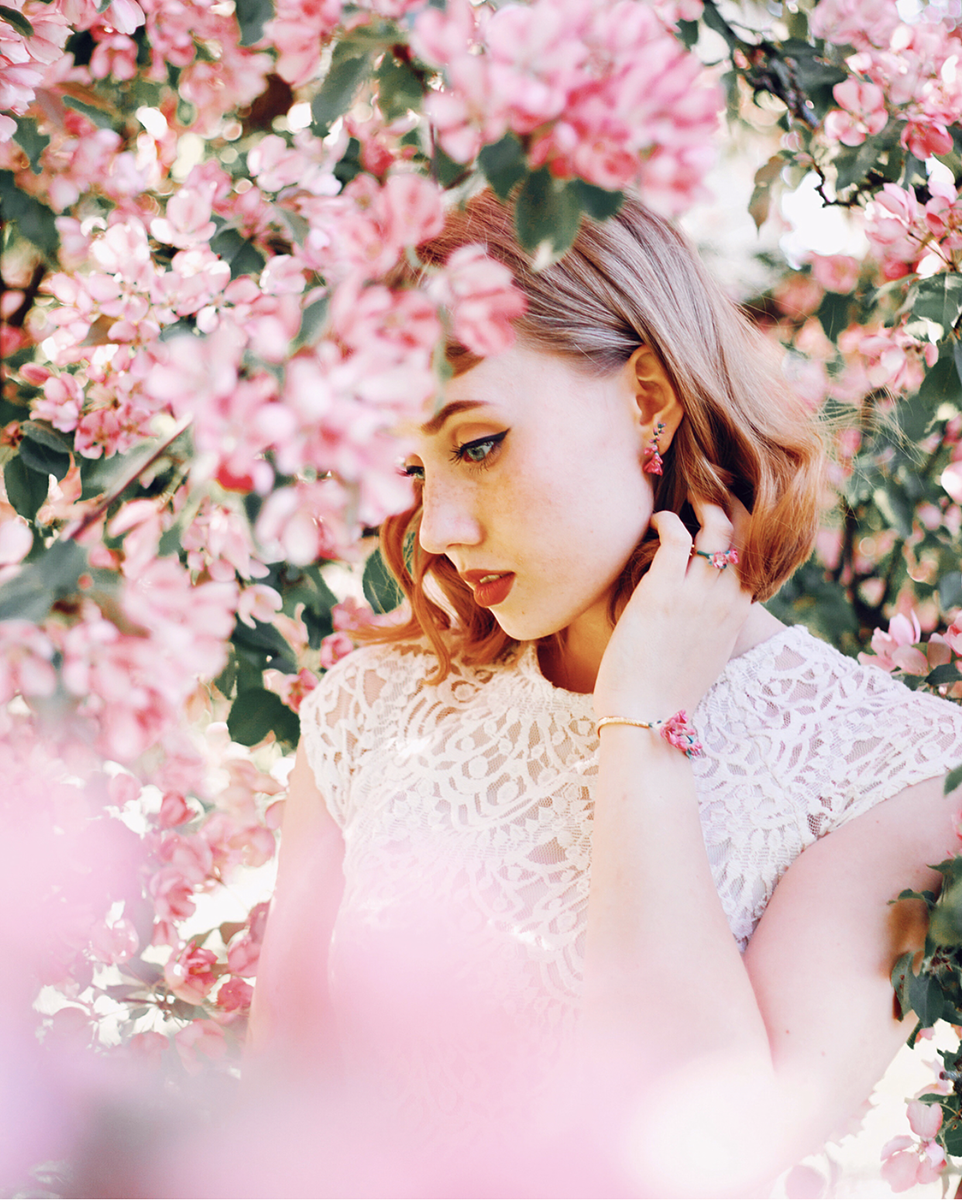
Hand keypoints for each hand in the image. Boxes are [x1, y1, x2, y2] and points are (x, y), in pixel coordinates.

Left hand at [592, 497, 751, 720]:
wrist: (647, 719)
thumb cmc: (666, 695)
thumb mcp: (705, 659)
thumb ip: (709, 629)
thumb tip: (696, 617)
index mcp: (736, 617)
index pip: (758, 558)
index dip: (749, 529)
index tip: (733, 512)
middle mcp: (724, 601)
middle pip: (746, 535)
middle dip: (733, 504)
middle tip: (713, 490)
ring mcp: (696, 595)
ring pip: (717, 528)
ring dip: (703, 504)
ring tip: (688, 496)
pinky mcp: (663, 592)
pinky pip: (676, 536)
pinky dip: (666, 520)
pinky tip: (654, 520)